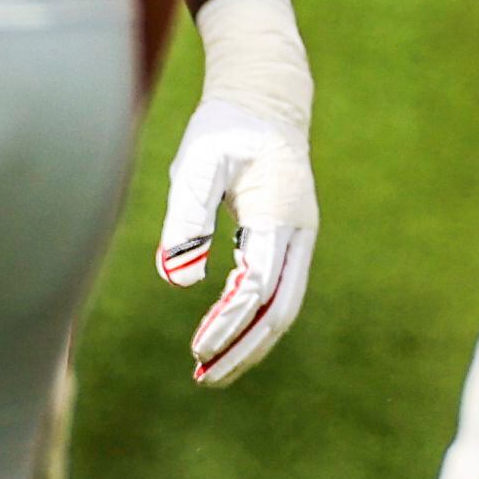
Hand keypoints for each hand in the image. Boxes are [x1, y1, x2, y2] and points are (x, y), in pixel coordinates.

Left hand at [157, 0, 319, 384]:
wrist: (266, 101)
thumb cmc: (225, 130)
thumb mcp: (197, 162)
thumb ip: (185, 217)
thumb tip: (178, 280)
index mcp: (279, 214)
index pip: (258, 286)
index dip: (229, 322)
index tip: (196, 349)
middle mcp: (299, 232)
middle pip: (281, 309)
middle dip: (244, 348)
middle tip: (203, 377)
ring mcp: (299, 238)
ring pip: (283, 306)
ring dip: (250, 341)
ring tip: (209, 370)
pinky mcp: (289, 240)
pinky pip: (278, 293)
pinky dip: (253, 321)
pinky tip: (222, 336)